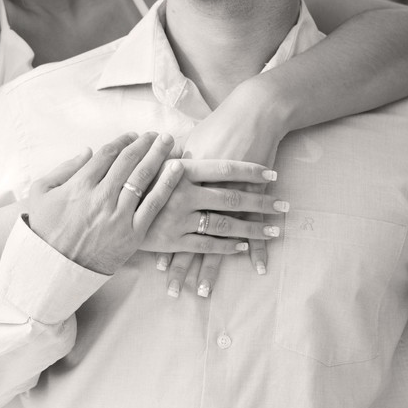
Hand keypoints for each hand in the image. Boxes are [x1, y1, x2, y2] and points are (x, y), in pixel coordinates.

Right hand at [26, 131, 181, 274]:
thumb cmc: (45, 229)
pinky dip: (167, 184)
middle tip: (157, 135)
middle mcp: (101, 196)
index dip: (123, 141)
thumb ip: (64, 168)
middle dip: (145, 143)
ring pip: (143, 178)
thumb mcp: (41, 193)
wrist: (56, 268)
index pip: (107, 154)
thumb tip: (87, 151)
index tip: (132, 136)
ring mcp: (118, 215)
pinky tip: (177, 169)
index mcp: (80, 184)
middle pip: (128, 161)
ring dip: (158, 156)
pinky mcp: (132, 234)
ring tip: (169, 143)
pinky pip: (153, 204)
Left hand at [162, 81, 288, 296]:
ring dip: (213, 268)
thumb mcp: (188, 148)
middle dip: (180, 266)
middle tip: (173, 291)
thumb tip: (150, 180)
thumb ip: (170, 170)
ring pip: (220, 238)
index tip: (153, 268)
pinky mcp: (253, 197)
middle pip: (189, 236)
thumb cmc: (217, 129)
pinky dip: (257, 249)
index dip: (161, 243)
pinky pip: (256, 226)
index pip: (167, 218)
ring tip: (204, 292)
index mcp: (182, 181)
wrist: (252, 115)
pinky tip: (257, 268)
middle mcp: (202, 193)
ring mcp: (229, 197)